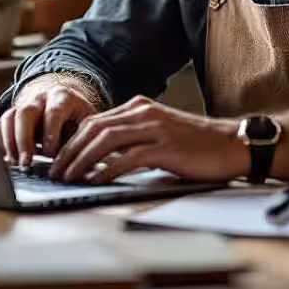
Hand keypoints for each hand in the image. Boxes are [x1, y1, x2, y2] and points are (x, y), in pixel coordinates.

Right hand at [0, 73, 100, 168]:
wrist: (63, 101)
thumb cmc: (77, 118)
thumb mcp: (86, 124)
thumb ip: (82, 140)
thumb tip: (89, 168)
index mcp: (62, 97)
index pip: (54, 111)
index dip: (50, 132)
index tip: (49, 154)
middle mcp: (40, 98)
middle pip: (25, 112)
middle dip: (23, 140)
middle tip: (26, 163)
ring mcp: (23, 104)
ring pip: (9, 117)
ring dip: (9, 143)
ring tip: (15, 164)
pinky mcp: (12, 115)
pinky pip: (0, 124)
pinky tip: (6, 159)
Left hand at [49, 95, 248, 183]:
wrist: (232, 144)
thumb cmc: (197, 145)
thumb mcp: (160, 134)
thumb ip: (134, 139)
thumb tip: (102, 158)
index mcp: (140, 107)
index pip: (96, 121)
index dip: (73, 141)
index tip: (59, 160)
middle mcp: (144, 113)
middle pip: (95, 128)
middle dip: (70, 151)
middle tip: (55, 172)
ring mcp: (155, 128)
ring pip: (106, 140)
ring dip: (82, 160)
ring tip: (69, 178)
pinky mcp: (165, 147)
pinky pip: (128, 157)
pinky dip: (107, 169)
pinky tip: (95, 181)